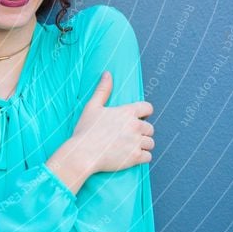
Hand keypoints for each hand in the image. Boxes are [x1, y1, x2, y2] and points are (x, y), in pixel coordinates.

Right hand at [46, 71, 154, 191]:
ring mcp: (136, 142)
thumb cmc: (86, 130)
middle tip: (128, 136)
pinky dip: (142, 157)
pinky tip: (131, 156)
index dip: (144, 113)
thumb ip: (103, 90)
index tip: (138, 118)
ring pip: (150, 143)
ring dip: (142, 145)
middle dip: (142, 132)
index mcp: (127, 112)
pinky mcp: (135, 157)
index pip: (148, 108)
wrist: (82, 154)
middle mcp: (135, 126)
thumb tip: (107, 73)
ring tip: (129, 147)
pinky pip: (148, 157)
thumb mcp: (92, 107)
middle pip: (150, 128)